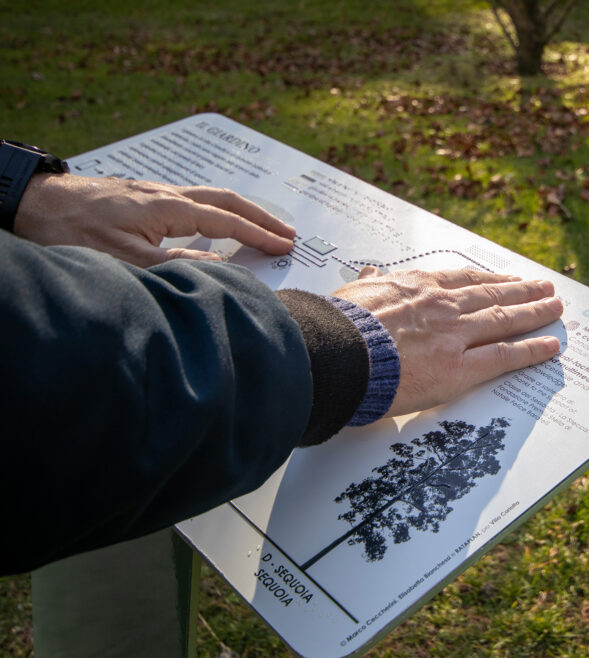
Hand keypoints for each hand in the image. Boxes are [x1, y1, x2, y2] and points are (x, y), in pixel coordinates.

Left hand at [13, 174, 295, 266]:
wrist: (35, 204)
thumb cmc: (73, 230)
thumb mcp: (127, 258)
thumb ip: (177, 265)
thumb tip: (221, 269)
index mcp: (169, 207)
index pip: (226, 221)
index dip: (258, 234)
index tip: (284, 247)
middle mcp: (167, 195)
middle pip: (227, 200)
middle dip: (261, 217)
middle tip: (288, 233)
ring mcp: (155, 193)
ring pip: (211, 197)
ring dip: (242, 211)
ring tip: (263, 227)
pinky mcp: (143, 198)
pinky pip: (194, 201)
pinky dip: (218, 211)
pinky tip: (215, 225)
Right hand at [333, 268, 562, 416]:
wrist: (334, 353)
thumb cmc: (335, 326)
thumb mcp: (352, 292)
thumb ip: (369, 282)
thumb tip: (370, 270)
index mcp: (417, 287)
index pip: (464, 279)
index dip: (491, 278)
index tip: (507, 278)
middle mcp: (443, 306)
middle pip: (493, 295)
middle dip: (523, 290)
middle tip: (545, 288)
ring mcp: (455, 335)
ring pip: (505, 320)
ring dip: (535, 312)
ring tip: (555, 308)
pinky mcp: (459, 367)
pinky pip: (504, 356)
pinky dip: (531, 350)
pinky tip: (550, 346)